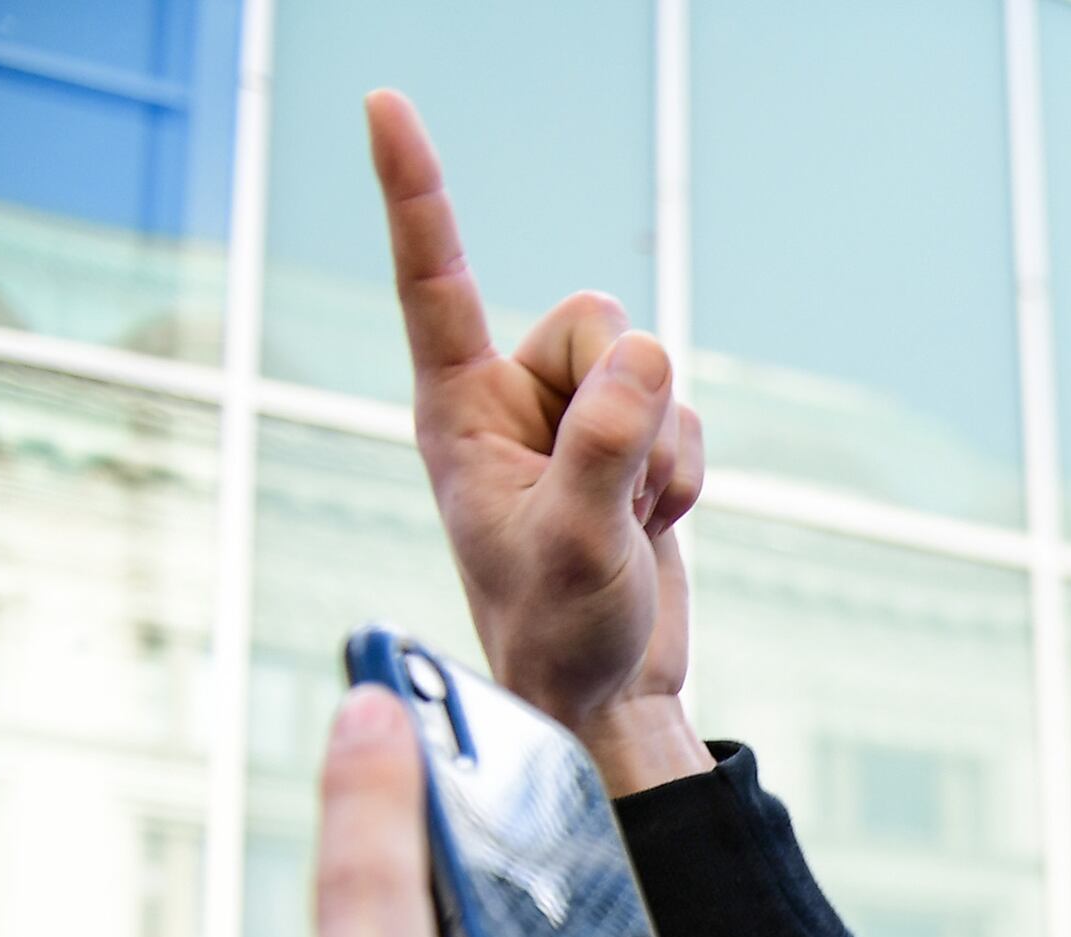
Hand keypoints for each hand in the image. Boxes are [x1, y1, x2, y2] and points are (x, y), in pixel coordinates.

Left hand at [368, 91, 710, 794]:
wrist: (607, 698)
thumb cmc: (561, 634)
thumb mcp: (577, 542)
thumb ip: (605, 444)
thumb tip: (646, 356)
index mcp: (457, 411)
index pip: (432, 280)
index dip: (416, 191)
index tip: (385, 104)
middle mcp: (508, 401)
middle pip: (595, 322)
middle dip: (626, 401)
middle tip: (608, 494)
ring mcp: (571, 421)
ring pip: (651, 368)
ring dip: (662, 450)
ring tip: (629, 521)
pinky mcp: (625, 445)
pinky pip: (683, 413)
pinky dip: (685, 474)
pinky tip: (651, 523)